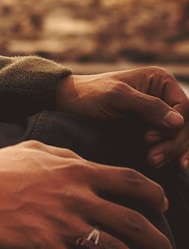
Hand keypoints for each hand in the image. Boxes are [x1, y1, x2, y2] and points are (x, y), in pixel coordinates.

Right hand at [0, 141, 173, 248]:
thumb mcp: (36, 148)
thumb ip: (66, 155)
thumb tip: (82, 160)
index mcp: (77, 170)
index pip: (130, 180)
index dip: (154, 195)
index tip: (163, 207)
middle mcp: (77, 197)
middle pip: (132, 221)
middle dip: (158, 242)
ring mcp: (62, 223)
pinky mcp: (43, 247)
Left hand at [56, 67, 187, 169]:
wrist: (71, 104)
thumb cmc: (91, 94)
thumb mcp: (117, 96)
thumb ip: (147, 106)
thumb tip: (179, 122)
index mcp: (161, 81)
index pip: (184, 107)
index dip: (174, 126)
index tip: (148, 138)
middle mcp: (165, 96)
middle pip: (185, 124)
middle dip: (173, 143)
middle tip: (153, 159)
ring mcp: (160, 114)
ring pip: (179, 136)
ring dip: (172, 152)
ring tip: (153, 162)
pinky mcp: (153, 129)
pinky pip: (170, 143)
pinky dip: (170, 154)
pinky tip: (170, 167)